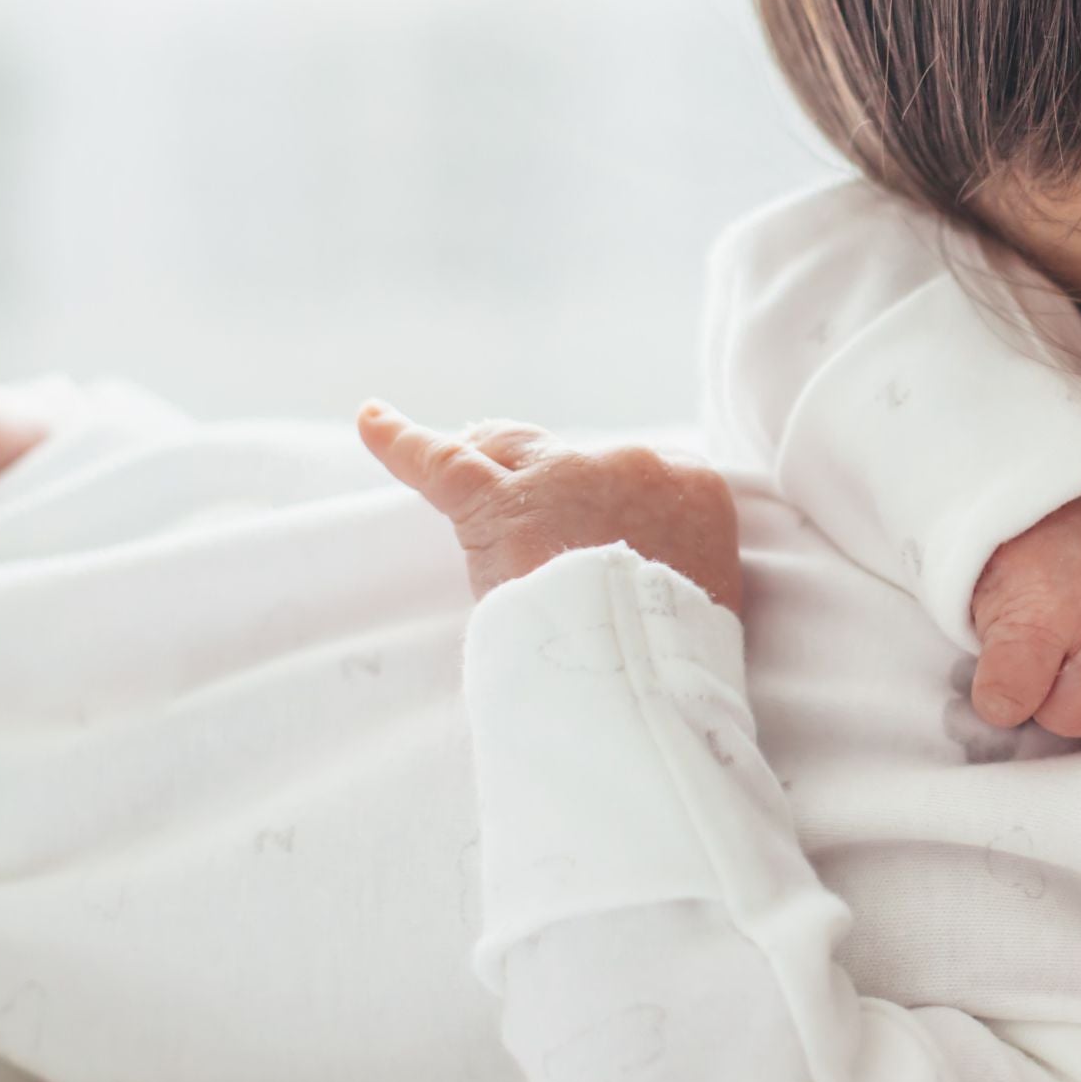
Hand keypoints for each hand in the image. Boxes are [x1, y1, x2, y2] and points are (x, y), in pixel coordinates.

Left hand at [358, 401, 742, 613]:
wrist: (646, 662)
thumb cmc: (680, 645)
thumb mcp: (709, 592)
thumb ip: (676, 562)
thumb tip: (644, 571)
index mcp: (692, 484)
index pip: (637, 474)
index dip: (605, 499)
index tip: (595, 524)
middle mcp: (631, 463)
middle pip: (574, 458)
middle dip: (547, 476)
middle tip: (528, 495)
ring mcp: (562, 476)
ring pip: (511, 448)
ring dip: (487, 451)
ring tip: (464, 445)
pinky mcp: (498, 503)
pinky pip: (440, 462)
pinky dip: (399, 440)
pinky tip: (371, 419)